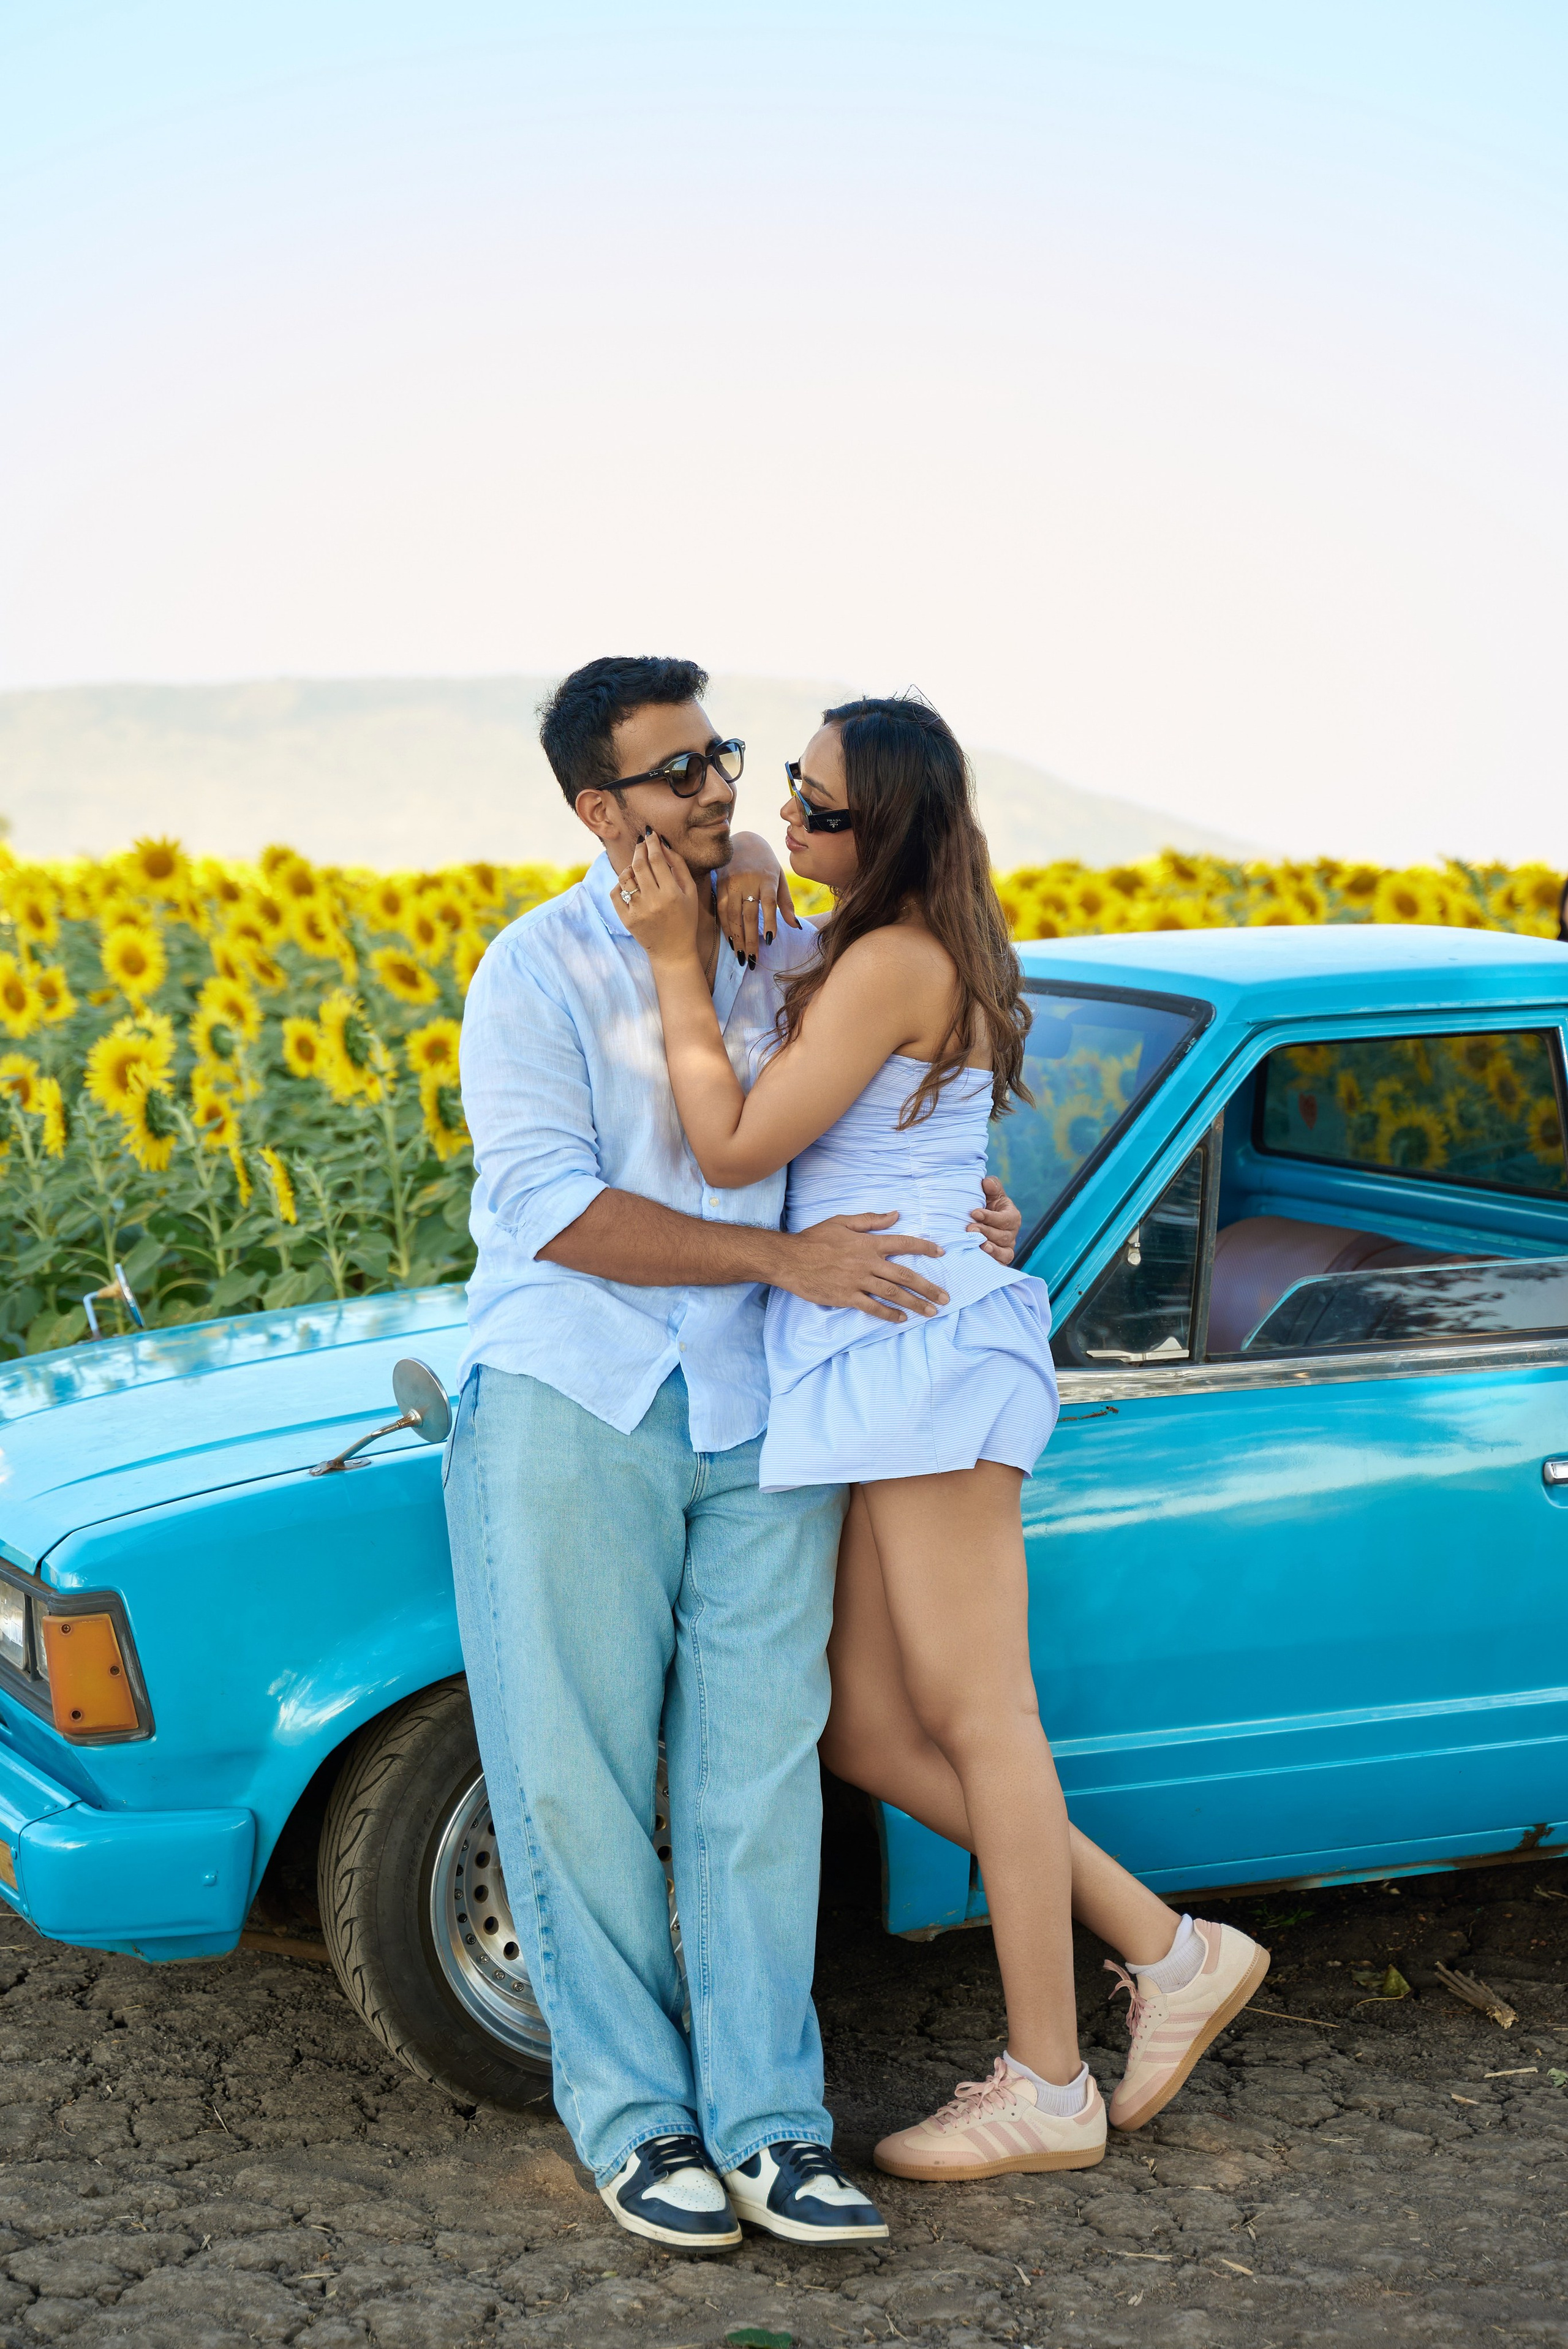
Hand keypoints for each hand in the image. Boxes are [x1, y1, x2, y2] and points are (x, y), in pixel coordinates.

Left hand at [619, 830, 700, 964]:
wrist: (673, 951)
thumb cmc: (685, 920)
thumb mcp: (690, 892)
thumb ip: (678, 867)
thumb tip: (663, 845)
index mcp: (671, 894)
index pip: (657, 860)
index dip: (652, 843)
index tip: (650, 835)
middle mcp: (652, 901)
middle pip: (639, 865)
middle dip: (639, 850)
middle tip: (641, 844)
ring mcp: (637, 911)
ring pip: (625, 877)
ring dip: (630, 867)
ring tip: (637, 867)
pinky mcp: (625, 919)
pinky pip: (616, 893)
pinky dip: (620, 885)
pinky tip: (630, 884)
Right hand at [714, 830, 800, 966]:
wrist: (743, 840)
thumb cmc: (766, 863)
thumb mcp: (780, 877)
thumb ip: (786, 902)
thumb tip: (796, 926)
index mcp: (767, 878)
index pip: (769, 902)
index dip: (769, 920)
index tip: (769, 940)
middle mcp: (748, 881)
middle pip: (749, 914)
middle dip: (750, 938)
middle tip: (753, 960)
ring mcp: (732, 883)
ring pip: (732, 915)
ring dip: (736, 937)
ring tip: (741, 956)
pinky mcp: (720, 885)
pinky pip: (721, 910)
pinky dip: (725, 927)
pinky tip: (731, 941)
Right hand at [772, 1212, 949, 1323]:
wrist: (789, 1259)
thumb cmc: (814, 1238)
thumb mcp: (842, 1222)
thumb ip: (871, 1221)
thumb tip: (896, 1215)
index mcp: (868, 1243)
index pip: (903, 1243)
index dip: (924, 1247)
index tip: (941, 1252)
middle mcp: (867, 1262)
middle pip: (904, 1275)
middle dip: (927, 1287)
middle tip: (945, 1298)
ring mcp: (857, 1281)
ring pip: (893, 1293)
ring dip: (914, 1303)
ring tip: (930, 1312)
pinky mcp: (846, 1297)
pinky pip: (872, 1307)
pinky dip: (888, 1314)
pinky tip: (901, 1319)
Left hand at [968, 1174, 1021, 1263]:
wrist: (978, 1221)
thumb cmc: (985, 1205)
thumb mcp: (989, 1193)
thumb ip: (991, 1186)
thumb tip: (987, 1183)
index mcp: (1012, 1215)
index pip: (1005, 1218)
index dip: (990, 1216)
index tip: (974, 1213)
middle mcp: (1012, 1232)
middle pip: (1003, 1236)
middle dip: (986, 1232)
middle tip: (970, 1228)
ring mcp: (1007, 1247)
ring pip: (1003, 1251)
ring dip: (990, 1248)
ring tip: (978, 1244)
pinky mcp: (1001, 1258)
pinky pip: (1001, 1262)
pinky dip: (993, 1261)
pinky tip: (982, 1257)